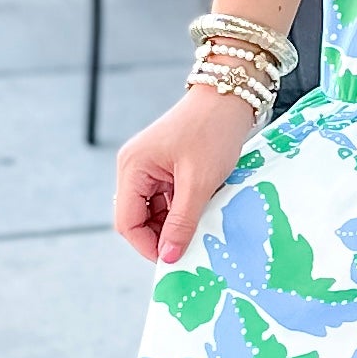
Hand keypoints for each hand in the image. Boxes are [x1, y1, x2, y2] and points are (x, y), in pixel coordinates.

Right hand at [114, 86, 259, 266]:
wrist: (229, 97)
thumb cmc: (213, 132)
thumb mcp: (199, 183)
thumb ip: (182, 222)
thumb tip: (169, 257)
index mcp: (132, 168)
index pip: (127, 223)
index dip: (148, 246)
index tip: (175, 260)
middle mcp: (132, 167)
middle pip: (137, 219)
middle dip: (161, 235)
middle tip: (191, 245)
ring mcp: (147, 166)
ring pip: (152, 211)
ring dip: (173, 223)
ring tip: (200, 223)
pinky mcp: (162, 166)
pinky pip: (165, 199)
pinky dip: (180, 209)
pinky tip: (201, 209)